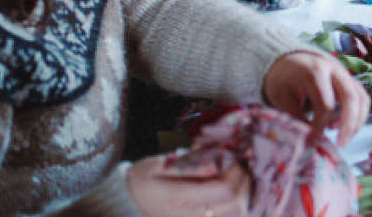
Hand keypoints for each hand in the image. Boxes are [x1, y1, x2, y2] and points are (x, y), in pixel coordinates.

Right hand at [128, 154, 250, 216]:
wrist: (127, 204)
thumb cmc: (144, 180)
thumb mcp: (160, 165)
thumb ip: (191, 165)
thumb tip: (218, 164)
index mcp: (179, 198)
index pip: (224, 190)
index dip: (236, 173)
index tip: (233, 160)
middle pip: (236, 206)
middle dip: (244, 184)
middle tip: (238, 169)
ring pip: (236, 216)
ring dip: (244, 198)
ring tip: (237, 182)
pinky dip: (236, 209)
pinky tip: (233, 197)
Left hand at [263, 51, 369, 145]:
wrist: (287, 60)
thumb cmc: (282, 79)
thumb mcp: (280, 99)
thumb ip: (295, 119)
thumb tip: (309, 143)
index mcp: (315, 71)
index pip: (325, 104)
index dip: (321, 126)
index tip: (313, 141)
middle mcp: (335, 69)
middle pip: (350, 98)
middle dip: (348, 125)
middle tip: (341, 144)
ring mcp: (345, 73)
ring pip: (361, 98)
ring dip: (357, 121)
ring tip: (344, 138)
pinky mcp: (349, 80)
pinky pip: (362, 98)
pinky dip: (358, 114)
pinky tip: (341, 126)